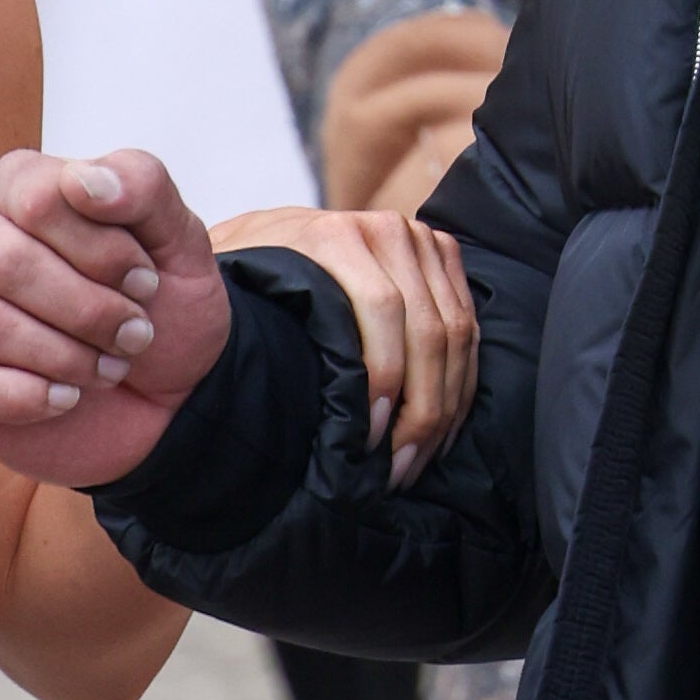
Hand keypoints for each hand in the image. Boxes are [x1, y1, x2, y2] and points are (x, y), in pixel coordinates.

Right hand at [0, 148, 223, 489]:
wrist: (173, 395)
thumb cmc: (164, 309)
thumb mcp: (181, 240)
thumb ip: (143, 186)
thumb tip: (83, 180)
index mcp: (22, 191)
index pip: (35, 198)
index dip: (101, 247)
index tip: (147, 281)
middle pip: (5, 262)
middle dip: (88, 309)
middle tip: (136, 334)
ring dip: (63, 356)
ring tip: (107, 369)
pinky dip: (23, 397)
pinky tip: (64, 398)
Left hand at [208, 206, 474, 489]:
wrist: (271, 237)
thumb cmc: (246, 279)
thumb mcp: (229, 289)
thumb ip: (236, 315)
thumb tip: (240, 370)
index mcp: (333, 235)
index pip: (381, 307)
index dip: (384, 378)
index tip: (370, 440)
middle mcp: (385, 231)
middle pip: (429, 329)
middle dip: (421, 410)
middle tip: (398, 468)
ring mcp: (420, 241)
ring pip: (457, 335)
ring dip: (445, 408)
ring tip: (416, 461)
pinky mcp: (443, 256)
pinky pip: (470, 329)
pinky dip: (460, 386)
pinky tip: (440, 432)